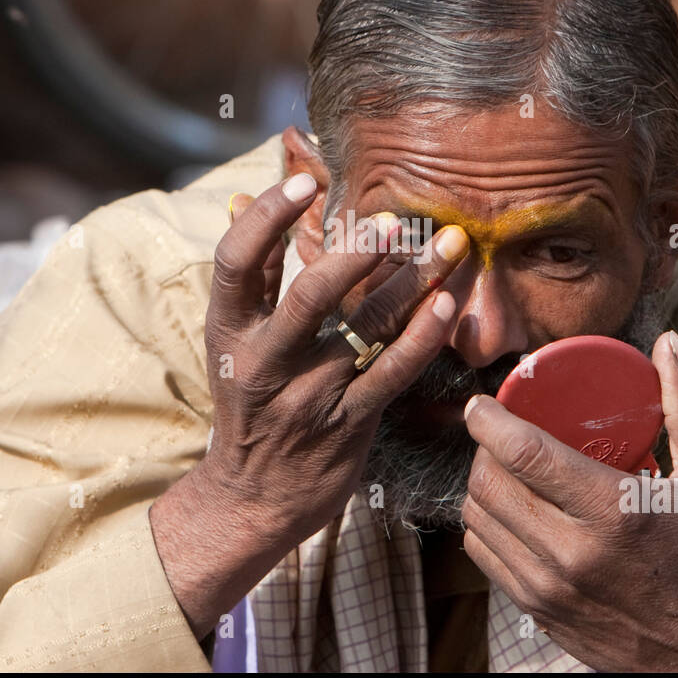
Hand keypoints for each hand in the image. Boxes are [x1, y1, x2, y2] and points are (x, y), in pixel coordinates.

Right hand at [150, 172, 468, 636]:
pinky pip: (392, 374)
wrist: (253, 495)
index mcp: (228, 331)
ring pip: (364, 329)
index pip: (236, 262)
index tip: (305, 181)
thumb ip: (252, 273)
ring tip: (449, 245)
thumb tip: (247, 198)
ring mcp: (308, 396)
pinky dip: (422, 338)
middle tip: (395, 220)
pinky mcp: (348, 424)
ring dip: (411, 283)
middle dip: (357, 252)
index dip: (266, 218)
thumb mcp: (234, 340)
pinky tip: (447, 305)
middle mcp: (264, 362)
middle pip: (310, 295)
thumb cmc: (250, 400)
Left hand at [460, 329, 677, 671]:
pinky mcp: (537, 610)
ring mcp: (549, 586)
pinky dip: (484, 525)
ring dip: (479, 485)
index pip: (525, 454)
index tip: (480, 403)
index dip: (489, 420)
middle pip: (490, 483)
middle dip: (482, 449)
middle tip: (497, 433)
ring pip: (478, 519)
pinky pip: (484, 555)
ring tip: (498, 467)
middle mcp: (572, 552)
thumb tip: (668, 342)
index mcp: (613, 512)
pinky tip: (503, 508)